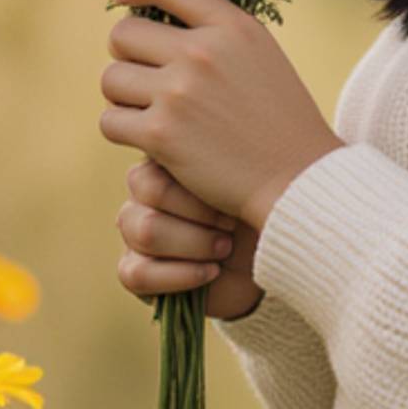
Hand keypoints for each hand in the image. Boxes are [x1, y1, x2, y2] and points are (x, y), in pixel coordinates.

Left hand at [98, 0, 344, 230]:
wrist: (297, 179)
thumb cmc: (281, 121)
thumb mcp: (262, 56)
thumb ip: (219, 33)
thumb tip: (161, 20)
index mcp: (232, 27)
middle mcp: (203, 53)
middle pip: (123, 34)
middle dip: (127, 56)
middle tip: (144, 78)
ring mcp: (179, 93)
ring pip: (111, 79)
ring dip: (123, 97)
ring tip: (149, 112)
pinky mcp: (162, 134)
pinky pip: (111, 121)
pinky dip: (123, 131)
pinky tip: (148, 140)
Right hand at [117, 160, 264, 321]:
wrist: (273, 258)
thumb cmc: (261, 209)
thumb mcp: (247, 175)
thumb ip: (219, 149)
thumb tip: (200, 134)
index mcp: (164, 160)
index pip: (156, 151)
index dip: (197, 181)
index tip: (233, 191)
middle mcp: (143, 193)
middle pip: (148, 189)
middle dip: (200, 211)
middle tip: (232, 221)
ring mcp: (135, 232)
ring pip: (144, 230)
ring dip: (196, 242)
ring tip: (226, 246)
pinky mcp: (136, 271)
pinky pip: (135, 274)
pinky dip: (181, 274)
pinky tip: (212, 271)